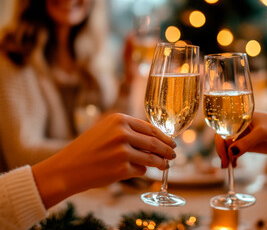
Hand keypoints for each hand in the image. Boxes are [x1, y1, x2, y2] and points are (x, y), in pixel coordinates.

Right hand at [32, 113, 175, 207]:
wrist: (67, 168)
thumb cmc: (88, 149)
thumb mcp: (106, 130)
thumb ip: (129, 131)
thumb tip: (155, 139)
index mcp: (119, 119)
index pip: (150, 128)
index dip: (164, 136)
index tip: (171, 142)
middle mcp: (121, 133)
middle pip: (154, 142)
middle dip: (167, 150)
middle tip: (174, 155)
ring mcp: (121, 151)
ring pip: (151, 158)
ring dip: (161, 162)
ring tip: (166, 165)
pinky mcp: (121, 169)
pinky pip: (140, 170)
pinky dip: (142, 171)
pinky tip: (139, 171)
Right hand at [215, 111, 266, 167]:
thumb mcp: (263, 133)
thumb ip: (246, 142)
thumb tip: (230, 152)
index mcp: (242, 116)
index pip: (224, 127)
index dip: (221, 140)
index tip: (224, 153)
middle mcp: (241, 125)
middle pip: (224, 137)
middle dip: (222, 150)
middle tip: (224, 163)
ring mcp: (245, 136)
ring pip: (229, 146)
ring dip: (226, 156)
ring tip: (227, 166)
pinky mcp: (250, 145)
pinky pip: (236, 152)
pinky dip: (233, 158)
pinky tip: (234, 165)